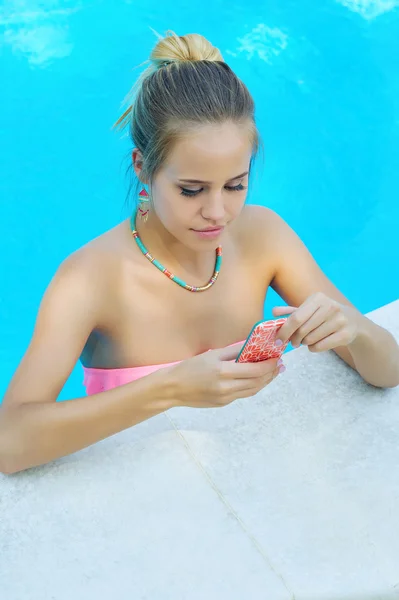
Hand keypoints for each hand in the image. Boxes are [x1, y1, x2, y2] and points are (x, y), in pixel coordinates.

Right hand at [166, 343, 284, 407]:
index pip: (255, 370)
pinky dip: (253, 386)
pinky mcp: (224, 403)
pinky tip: (257, 379)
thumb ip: (233, 351)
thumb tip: (253, 346)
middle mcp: (227, 387)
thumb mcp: (212, 354)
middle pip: (257, 382)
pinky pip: (243, 394)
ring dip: (265, 382)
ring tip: (273, 373)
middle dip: (271, 373)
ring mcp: (226, 398)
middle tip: (280, 365)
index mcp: (223, 372)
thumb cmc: (190, 367)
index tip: (277, 357)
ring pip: (253, 391)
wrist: (173, 388)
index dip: (269, 365)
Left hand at [273, 292, 360, 351]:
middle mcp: (330, 306)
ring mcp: (340, 320)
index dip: (284, 330)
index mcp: (318, 298)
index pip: (295, 318)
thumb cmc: (324, 315)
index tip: (277, 340)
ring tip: (307, 340)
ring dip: (304, 343)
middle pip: (302, 330)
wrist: (353, 321)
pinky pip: (320, 346)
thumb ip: (291, 311)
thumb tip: (273, 312)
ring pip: (310, 340)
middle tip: (293, 342)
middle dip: (293, 339)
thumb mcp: (309, 309)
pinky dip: (313, 348)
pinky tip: (316, 344)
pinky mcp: (346, 334)